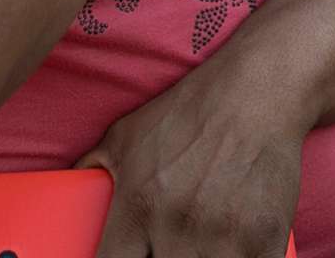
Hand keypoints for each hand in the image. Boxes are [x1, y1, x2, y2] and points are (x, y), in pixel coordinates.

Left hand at [78, 68, 304, 257]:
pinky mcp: (263, 241)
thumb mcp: (127, 134)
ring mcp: (223, 239)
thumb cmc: (188, 112)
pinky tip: (231, 251)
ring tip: (197, 249)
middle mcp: (176, 229)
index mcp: (138, 208)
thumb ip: (95, 166)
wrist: (255, 93)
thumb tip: (72, 185)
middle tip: (166, 247)